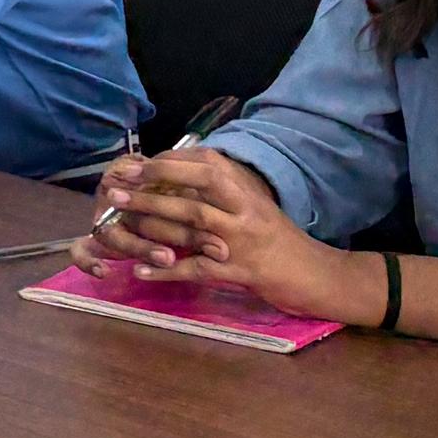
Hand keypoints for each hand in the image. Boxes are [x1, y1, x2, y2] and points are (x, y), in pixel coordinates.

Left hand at [84, 148, 361, 319]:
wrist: (321, 276)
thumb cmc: (281, 241)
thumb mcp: (256, 208)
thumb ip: (223, 194)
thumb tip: (178, 178)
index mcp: (248, 193)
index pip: (208, 164)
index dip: (171, 161)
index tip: (139, 163)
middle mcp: (246, 211)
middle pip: (198, 188)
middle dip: (155, 183)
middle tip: (117, 184)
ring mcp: (244, 242)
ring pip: (194, 224)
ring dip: (152, 219)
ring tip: (117, 218)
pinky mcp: (243, 272)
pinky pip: (199, 270)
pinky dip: (167, 270)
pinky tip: (139, 270)